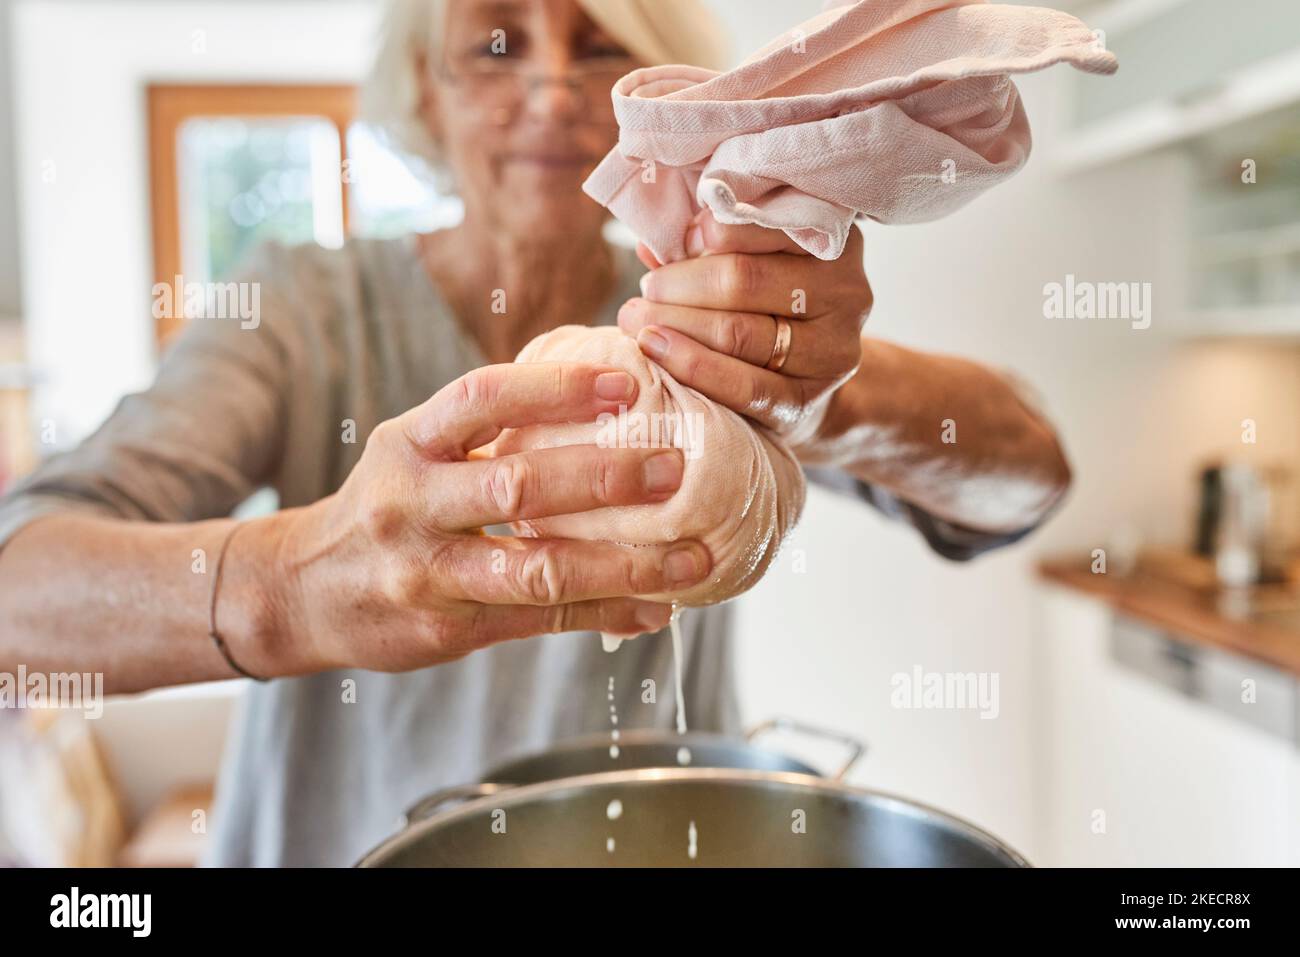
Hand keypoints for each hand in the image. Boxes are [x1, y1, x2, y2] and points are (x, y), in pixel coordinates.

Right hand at [264, 363, 712, 672]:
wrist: (303, 591)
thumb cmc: (385, 508)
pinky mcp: (447, 628)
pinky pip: (540, 622)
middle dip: (604, 477)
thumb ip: (485, 433)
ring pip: (538, 569)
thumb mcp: (415, 452)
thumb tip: (603, 401)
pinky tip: (657, 610)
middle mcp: (412, 503)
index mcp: (409, 443)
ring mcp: (427, 572)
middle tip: (675, 468)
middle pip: (517, 485)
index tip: (628, 383)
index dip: (557, 388)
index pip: (483, 398)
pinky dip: (605, 613)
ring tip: (693, 558)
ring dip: (624, 564)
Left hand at [618, 209, 872, 444]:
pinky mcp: (808, 399)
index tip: (676, 244)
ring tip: (637, 321)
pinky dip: (693, 365)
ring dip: (676, 324)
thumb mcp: (754, 264)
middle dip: (680, 285)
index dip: (709, 231)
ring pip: (739, 332)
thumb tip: (651, 239)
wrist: (807, 385)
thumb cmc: (768, 309)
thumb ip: (710, 247)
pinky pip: (743, 385)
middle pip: (745, 280)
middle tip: (644, 291)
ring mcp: (833, 350)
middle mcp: (846, 292)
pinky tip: (656, 350)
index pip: (763, 225)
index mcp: (832, 243)